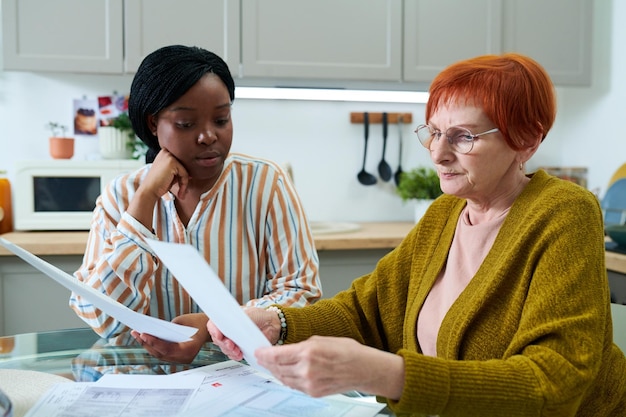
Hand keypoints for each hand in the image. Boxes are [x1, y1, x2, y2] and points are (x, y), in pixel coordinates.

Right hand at [127, 148, 189, 228]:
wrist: (149, 191)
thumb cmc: (159, 185)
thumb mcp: (171, 175)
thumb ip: (180, 170)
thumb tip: (192, 172)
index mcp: (165, 152)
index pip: (182, 162)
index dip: (184, 174)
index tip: (183, 185)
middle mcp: (166, 151)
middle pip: (184, 165)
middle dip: (185, 178)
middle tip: (182, 191)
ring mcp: (168, 155)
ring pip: (185, 169)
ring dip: (184, 182)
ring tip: (181, 193)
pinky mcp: (171, 162)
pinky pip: (184, 173)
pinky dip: (184, 184)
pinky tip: (180, 192)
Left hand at [131, 313, 208, 362]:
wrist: (208, 328)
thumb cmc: (197, 322)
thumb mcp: (182, 321)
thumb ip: (169, 328)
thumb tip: (152, 331)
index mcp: (188, 349)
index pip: (167, 348)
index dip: (154, 342)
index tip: (143, 334)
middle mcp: (184, 358)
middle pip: (161, 353)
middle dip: (147, 343)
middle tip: (136, 333)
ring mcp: (181, 360)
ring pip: (160, 355)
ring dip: (148, 345)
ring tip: (137, 334)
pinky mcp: (178, 358)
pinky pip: (163, 353)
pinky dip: (154, 346)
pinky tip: (145, 338)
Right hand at [207, 307, 281, 360]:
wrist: (271, 325)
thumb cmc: (260, 316)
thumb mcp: (248, 315)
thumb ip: (237, 321)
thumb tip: (228, 328)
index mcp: (226, 318)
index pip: (213, 325)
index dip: (214, 330)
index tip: (219, 336)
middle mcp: (227, 329)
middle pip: (218, 339)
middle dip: (223, 343)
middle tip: (231, 345)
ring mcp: (233, 339)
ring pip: (224, 348)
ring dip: (229, 351)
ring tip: (237, 350)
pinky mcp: (239, 348)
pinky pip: (232, 354)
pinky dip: (235, 355)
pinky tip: (240, 354)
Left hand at [255, 336, 404, 398]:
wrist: (364, 369)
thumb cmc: (347, 351)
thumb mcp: (321, 339)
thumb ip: (301, 345)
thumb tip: (288, 350)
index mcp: (308, 352)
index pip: (277, 355)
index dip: (263, 354)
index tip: (257, 351)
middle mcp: (307, 369)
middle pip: (277, 368)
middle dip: (267, 363)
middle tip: (261, 358)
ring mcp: (309, 383)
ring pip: (284, 378)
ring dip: (275, 372)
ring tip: (271, 365)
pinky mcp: (313, 392)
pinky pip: (294, 386)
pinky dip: (287, 379)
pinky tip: (285, 373)